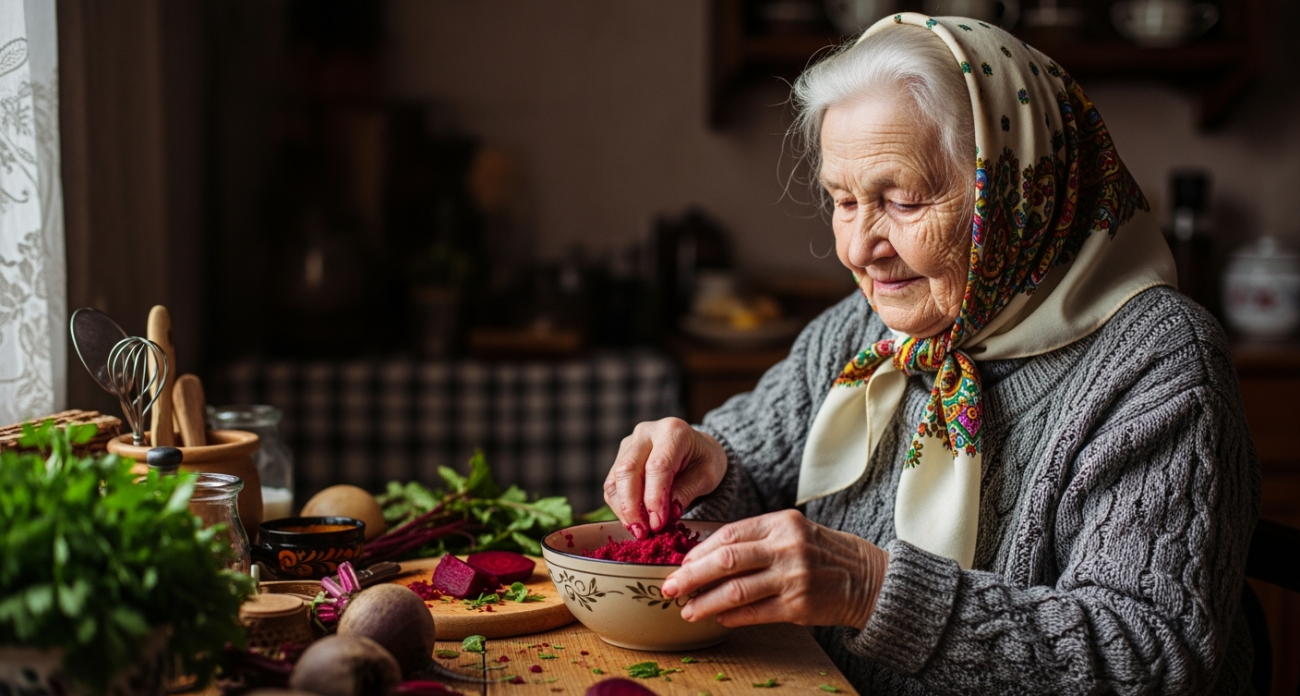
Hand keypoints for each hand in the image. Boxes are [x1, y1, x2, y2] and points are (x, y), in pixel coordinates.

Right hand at [604, 418, 727, 538]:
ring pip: (615, 479)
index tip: (658, 524)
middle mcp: (646, 433)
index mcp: (673, 431)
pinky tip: (634, 521)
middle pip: (628, 470)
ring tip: (639, 531)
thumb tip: (666, 513)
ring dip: (624, 509)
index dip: (655, 498)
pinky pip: (612, 485)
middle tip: (643, 532)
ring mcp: (629, 444)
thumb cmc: (704, 460)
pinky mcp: (619, 457)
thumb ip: (686, 492)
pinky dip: (620, 507)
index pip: (657, 466)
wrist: (696, 449)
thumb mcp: (707, 475)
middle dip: (632, 506)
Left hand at [661, 510, 888, 628]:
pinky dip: (732, 616)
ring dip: (706, 602)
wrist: (866, 577)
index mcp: (780, 523)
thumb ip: (754, 539)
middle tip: (669, 588)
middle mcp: (786, 547)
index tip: (680, 564)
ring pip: (736, 591)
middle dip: (691, 576)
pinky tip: (719, 617)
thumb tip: (703, 557)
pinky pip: (755, 613)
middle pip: (726, 561)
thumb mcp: (791, 531)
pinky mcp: (799, 606)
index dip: (698, 551)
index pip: (728, 535)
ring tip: (688, 610)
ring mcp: (794, 577)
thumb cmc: (820, 552)